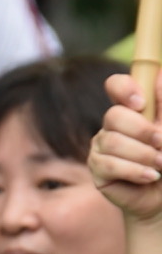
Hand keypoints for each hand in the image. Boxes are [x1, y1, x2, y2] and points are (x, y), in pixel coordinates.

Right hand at [92, 74, 161, 225]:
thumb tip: (159, 77)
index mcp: (133, 110)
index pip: (116, 86)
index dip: (124, 88)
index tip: (141, 103)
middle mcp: (113, 126)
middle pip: (114, 115)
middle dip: (142, 131)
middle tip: (161, 143)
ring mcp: (102, 147)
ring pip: (112, 142)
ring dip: (143, 155)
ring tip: (160, 165)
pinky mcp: (98, 169)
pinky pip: (108, 164)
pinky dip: (135, 171)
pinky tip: (150, 177)